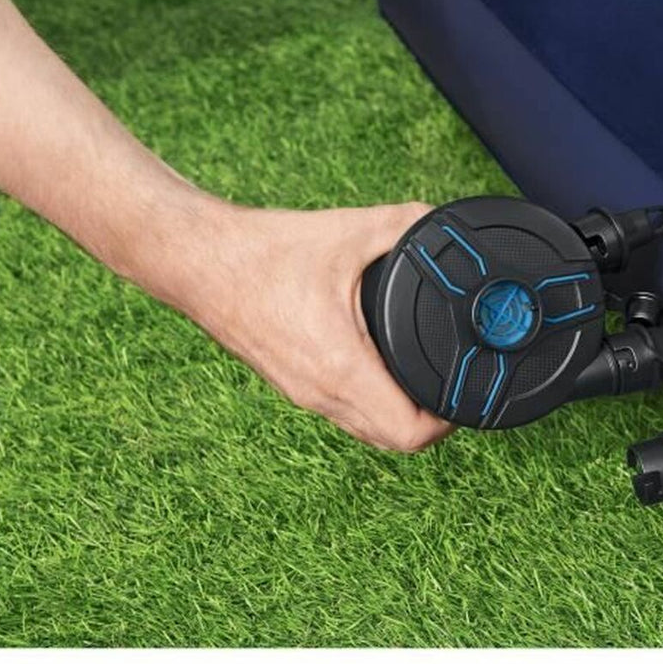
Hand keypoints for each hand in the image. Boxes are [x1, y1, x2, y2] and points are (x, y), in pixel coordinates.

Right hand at [173, 200, 453, 452]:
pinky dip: (373, 403)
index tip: (468, 391)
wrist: (194, 261)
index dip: (450, 420)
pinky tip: (383, 369)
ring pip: (367, 430)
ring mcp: (303, 393)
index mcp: (340, 367)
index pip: (409, 433)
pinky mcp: (291, 383)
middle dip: (433, 421)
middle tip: (455, 383)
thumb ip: (406, 225)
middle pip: (393, 441)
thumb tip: (445, 222)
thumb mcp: (348, 230)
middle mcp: (321, 393)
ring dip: (402, 415)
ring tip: (427, 379)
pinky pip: (344, 411)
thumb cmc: (261, 252)